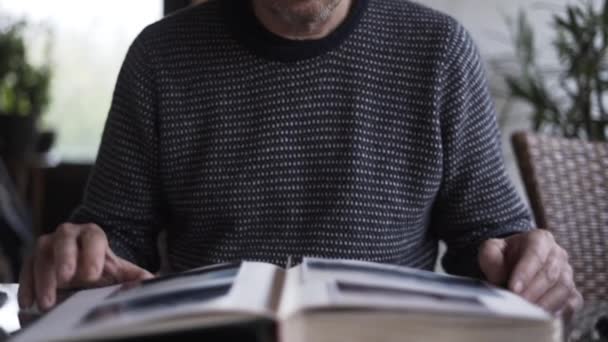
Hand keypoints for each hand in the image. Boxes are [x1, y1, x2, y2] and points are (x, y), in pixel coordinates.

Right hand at [18, 223, 152, 310]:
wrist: (82, 262)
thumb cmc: (100, 265)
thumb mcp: (118, 271)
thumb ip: (134, 276)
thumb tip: (154, 282)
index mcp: (93, 234)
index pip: (94, 238)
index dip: (93, 254)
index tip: (92, 274)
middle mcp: (69, 234)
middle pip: (64, 239)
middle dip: (65, 258)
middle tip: (67, 278)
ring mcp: (49, 244)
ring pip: (42, 254)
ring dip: (43, 278)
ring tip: (47, 302)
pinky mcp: (34, 258)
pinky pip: (27, 268)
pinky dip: (27, 285)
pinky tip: (29, 302)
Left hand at [479, 229, 582, 317]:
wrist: (515, 262)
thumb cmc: (504, 255)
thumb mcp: (492, 249)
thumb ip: (491, 257)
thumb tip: (499, 278)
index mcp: (540, 239)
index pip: (535, 254)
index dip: (525, 273)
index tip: (513, 288)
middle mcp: (558, 254)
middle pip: (550, 273)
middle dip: (533, 291)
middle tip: (519, 304)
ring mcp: (568, 273)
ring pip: (564, 288)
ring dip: (546, 303)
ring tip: (529, 313)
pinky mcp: (572, 292)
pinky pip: (572, 303)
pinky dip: (560, 312)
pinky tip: (543, 318)